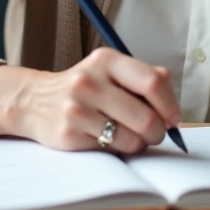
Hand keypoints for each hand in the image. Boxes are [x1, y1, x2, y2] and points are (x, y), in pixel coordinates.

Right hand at [0, 48, 179, 153]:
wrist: (34, 101)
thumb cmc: (83, 87)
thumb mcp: (110, 71)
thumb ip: (142, 77)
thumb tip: (171, 97)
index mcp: (106, 60)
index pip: (152, 82)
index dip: (170, 104)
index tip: (174, 118)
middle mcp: (89, 81)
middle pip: (145, 116)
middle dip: (158, 131)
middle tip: (156, 133)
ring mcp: (77, 108)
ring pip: (131, 138)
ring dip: (140, 143)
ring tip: (133, 137)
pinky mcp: (68, 134)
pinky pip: (111, 150)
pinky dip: (119, 150)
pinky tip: (109, 140)